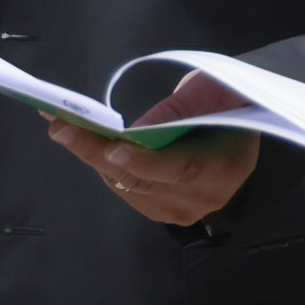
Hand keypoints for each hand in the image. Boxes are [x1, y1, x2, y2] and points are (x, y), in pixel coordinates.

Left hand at [46, 71, 259, 226]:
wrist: (243, 129)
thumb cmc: (229, 102)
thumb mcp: (214, 92)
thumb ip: (179, 109)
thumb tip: (135, 130)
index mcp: (224, 167)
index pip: (182, 169)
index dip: (146, 161)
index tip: (113, 149)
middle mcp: (202, 198)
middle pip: (142, 181)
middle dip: (97, 153)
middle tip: (61, 127)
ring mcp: (181, 210)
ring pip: (127, 187)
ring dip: (94, 158)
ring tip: (65, 128)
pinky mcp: (162, 212)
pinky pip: (126, 192)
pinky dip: (106, 168)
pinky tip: (87, 144)